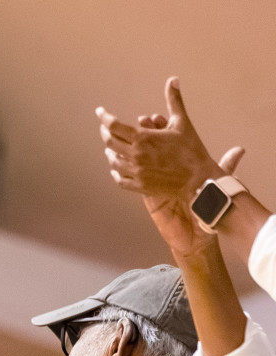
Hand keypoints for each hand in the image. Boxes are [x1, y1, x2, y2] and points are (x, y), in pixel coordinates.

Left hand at [98, 78, 233, 201]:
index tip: (100, 111)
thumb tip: (172, 79)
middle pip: (110, 142)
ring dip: (110, 151)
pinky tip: (116, 167)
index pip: (115, 126)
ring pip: (113, 161)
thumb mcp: (182, 122)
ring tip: (110, 147)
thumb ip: (174, 100)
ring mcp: (135, 172)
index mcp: (143, 139)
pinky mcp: (139, 185)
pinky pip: (120, 179)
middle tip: (105, 128)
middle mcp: (135, 155)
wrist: (199, 180)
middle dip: (105, 133)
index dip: (104, 117)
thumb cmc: (191, 150)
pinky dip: (115, 171)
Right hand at [134, 127, 244, 257]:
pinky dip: (123, 168)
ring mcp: (152, 182)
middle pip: (150, 147)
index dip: (162, 128)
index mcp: (180, 167)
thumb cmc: (205, 207)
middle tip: (144, 121)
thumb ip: (226, 166)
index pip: (168, 142)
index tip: (159, 118)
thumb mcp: (217, 183)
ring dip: (132, 147)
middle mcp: (165, 172)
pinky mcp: (144, 195)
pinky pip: (128, 179)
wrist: (194, 232)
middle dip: (144, 132)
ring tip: (134, 135)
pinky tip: (120, 158)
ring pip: (136, 160)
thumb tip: (240, 150)